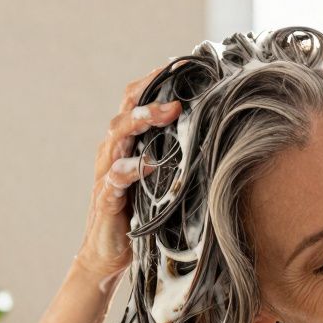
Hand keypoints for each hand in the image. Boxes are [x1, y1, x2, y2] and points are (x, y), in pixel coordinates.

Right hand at [76, 64, 182, 278]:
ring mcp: (107, 174)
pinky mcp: (106, 198)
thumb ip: (176, 158)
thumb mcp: (161, 181)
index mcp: (127, 145)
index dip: (152, 82)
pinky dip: (132, 169)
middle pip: (125, 112)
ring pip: (117, 136)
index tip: (180, 67)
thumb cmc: (138, 216)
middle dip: (150, 96)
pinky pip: (116, 178)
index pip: (134, 102)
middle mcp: (113, 153)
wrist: (106, 255)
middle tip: (179, 93)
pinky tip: (150, 165)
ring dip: (141, 121)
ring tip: (166, 112)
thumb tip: (216, 137)